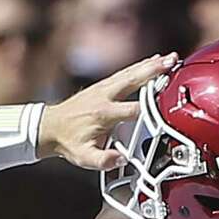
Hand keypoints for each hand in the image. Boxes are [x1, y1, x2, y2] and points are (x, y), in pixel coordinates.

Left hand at [38, 53, 178, 169]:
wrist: (47, 127)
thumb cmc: (67, 142)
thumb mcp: (83, 157)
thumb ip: (103, 161)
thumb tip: (122, 159)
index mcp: (104, 114)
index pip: (133, 109)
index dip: (152, 108)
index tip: (169, 104)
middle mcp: (104, 97)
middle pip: (133, 80)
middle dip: (153, 71)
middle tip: (171, 63)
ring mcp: (102, 88)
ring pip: (130, 73)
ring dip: (150, 65)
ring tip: (169, 58)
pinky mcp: (101, 86)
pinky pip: (124, 73)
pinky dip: (140, 67)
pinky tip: (151, 61)